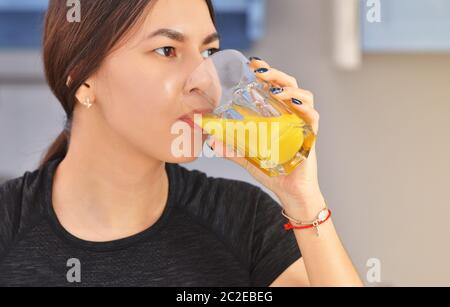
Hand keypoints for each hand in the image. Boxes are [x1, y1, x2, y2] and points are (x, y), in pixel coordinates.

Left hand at [207, 57, 323, 212]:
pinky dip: (303, 106)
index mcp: (278, 115)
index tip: (252, 64)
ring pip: (303, 95)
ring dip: (288, 87)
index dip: (266, 73)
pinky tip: (291, 102)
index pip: (274, 87)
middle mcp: (292, 115)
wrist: (290, 192)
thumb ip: (231, 147)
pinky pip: (312, 115)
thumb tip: (210, 140)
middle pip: (288, 85)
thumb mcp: (248, 157)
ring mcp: (303, 123)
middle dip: (274, 74)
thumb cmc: (273, 171)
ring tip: (273, 87)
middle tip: (259, 71)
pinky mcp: (311, 135)